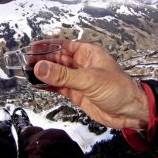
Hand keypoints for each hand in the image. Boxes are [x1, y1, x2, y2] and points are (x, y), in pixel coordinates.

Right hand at [34, 39, 148, 129]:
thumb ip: (63, 75)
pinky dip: (48, 86)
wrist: (130, 112)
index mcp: (87, 53)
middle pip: (57, 59)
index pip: (64, 46)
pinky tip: (37, 84)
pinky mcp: (76, 93)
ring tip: (27, 72)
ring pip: (56, 74)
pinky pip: (58, 87)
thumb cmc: (117, 89)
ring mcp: (78, 79)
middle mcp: (81, 64)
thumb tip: (40, 67)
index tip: (33, 47)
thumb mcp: (89, 79)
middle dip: (42, 60)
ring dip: (43, 73)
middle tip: (26, 62)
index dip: (48, 45)